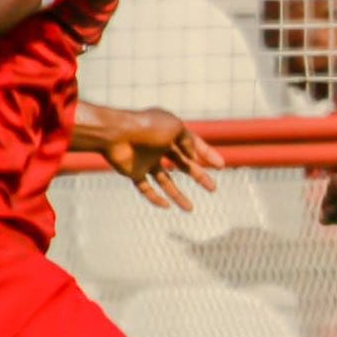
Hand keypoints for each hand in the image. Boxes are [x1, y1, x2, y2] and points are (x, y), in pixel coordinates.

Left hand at [103, 109, 222, 209]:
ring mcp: (146, 160)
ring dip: (178, 195)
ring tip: (190, 209)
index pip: (193, 144)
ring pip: (166, 181)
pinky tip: (166, 206)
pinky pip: (146, 188)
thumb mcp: (175, 128)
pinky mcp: (134, 172)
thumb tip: (192, 157)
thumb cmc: (146, 127)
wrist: (115, 134)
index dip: (208, 154)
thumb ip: (188, 141)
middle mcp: (159, 146)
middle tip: (213, 188)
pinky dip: (155, 198)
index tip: (220, 166)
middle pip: (183, 164)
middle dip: (198, 176)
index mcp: (170, 132)